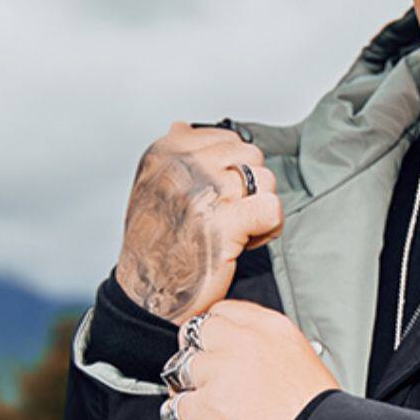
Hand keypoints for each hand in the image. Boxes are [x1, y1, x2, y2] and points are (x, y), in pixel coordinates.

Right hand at [116, 121, 283, 322]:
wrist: (148, 294)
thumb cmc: (155, 245)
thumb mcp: (151, 189)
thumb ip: (172, 156)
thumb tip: (182, 126)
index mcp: (167, 152)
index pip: (228, 139)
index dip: (233, 169)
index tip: (216, 196)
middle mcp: (185, 166)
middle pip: (251, 155)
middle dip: (250, 187)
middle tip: (231, 216)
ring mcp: (206, 192)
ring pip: (266, 180)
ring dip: (259, 208)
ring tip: (238, 231)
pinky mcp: (227, 223)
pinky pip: (272, 208)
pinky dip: (270, 228)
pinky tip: (249, 242)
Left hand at [161, 299, 341, 419]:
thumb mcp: (304, 364)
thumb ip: (269, 350)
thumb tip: (246, 356)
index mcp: (272, 329)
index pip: (221, 313)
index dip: (214, 336)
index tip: (216, 353)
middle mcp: (243, 344)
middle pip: (194, 335)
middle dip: (197, 359)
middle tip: (209, 385)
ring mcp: (219, 374)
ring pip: (178, 372)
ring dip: (189, 394)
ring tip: (210, 416)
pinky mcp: (203, 408)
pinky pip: (173, 410)